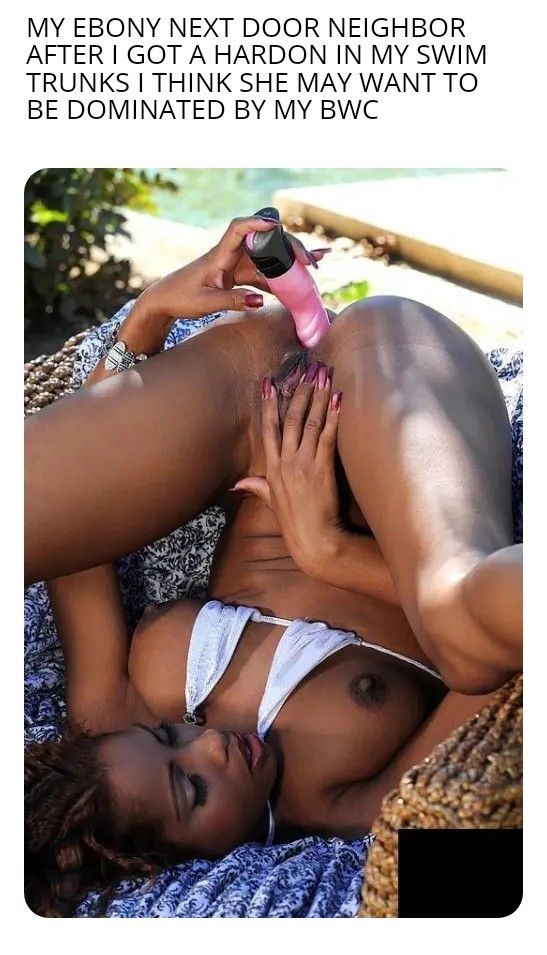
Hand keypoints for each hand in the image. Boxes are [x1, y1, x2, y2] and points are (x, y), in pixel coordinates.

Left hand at [132, 215, 330, 325]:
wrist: (164, 302)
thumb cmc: (180, 298)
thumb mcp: (206, 303)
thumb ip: (232, 300)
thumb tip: (261, 300)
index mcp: (219, 255)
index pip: (239, 229)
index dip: (258, 223)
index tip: (276, 225)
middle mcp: (231, 256)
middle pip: (265, 244)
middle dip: (289, 249)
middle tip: (311, 261)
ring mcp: (237, 266)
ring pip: (269, 261)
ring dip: (291, 263)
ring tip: (318, 264)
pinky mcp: (239, 278)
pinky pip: (264, 277)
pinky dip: (282, 279)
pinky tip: (302, 281)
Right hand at [233, 364, 343, 575]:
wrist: (314, 540)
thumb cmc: (295, 523)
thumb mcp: (272, 503)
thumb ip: (257, 488)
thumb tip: (238, 485)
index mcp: (272, 468)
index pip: (269, 429)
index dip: (269, 404)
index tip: (270, 382)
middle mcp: (286, 462)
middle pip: (291, 419)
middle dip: (299, 391)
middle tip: (306, 369)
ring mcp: (304, 464)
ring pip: (310, 422)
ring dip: (318, 396)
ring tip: (324, 375)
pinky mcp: (323, 468)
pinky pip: (329, 437)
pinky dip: (334, 416)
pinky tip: (338, 398)